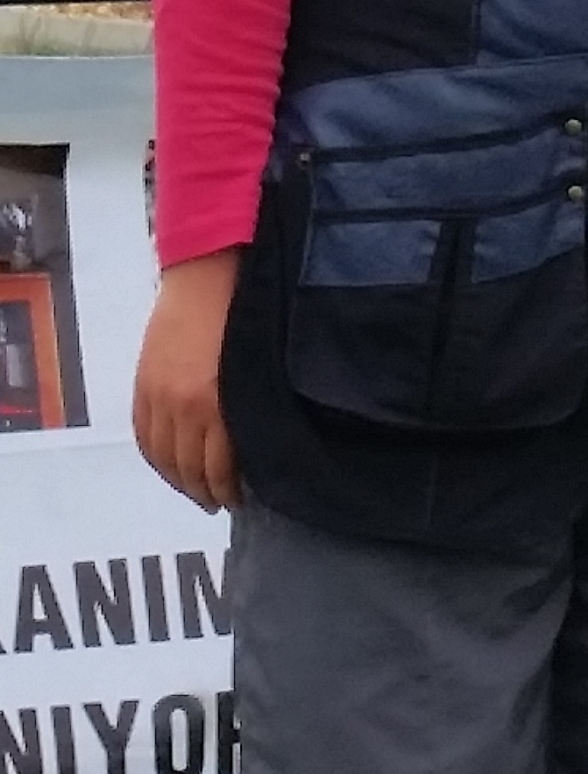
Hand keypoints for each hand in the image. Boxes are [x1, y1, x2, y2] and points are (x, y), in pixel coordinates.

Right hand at [132, 253, 242, 512]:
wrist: (207, 273)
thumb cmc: (249, 313)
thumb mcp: (258, 366)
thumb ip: (253, 405)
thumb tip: (258, 441)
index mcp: (219, 403)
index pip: (221, 468)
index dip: (230, 490)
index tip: (243, 499)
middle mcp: (184, 406)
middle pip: (190, 469)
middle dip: (207, 491)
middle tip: (222, 501)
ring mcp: (158, 396)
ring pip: (164, 458)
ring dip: (179, 481)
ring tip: (197, 492)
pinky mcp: (142, 385)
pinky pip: (143, 437)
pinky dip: (155, 458)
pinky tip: (169, 467)